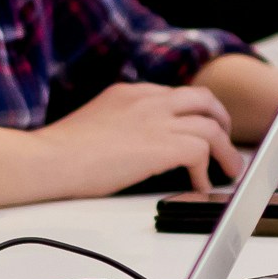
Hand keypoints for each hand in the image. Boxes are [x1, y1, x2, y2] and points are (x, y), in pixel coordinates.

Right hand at [0, 79, 243, 204]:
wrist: (49, 159)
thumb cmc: (59, 152)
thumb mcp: (92, 123)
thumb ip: (117, 125)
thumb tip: (129, 149)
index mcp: (128, 93)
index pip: (174, 94)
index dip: (192, 113)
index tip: (197, 128)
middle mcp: (148, 100)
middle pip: (203, 100)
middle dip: (220, 120)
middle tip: (223, 141)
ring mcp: (157, 120)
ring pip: (211, 125)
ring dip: (225, 150)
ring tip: (228, 169)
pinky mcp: (162, 144)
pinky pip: (202, 151)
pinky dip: (207, 170)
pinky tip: (201, 185)